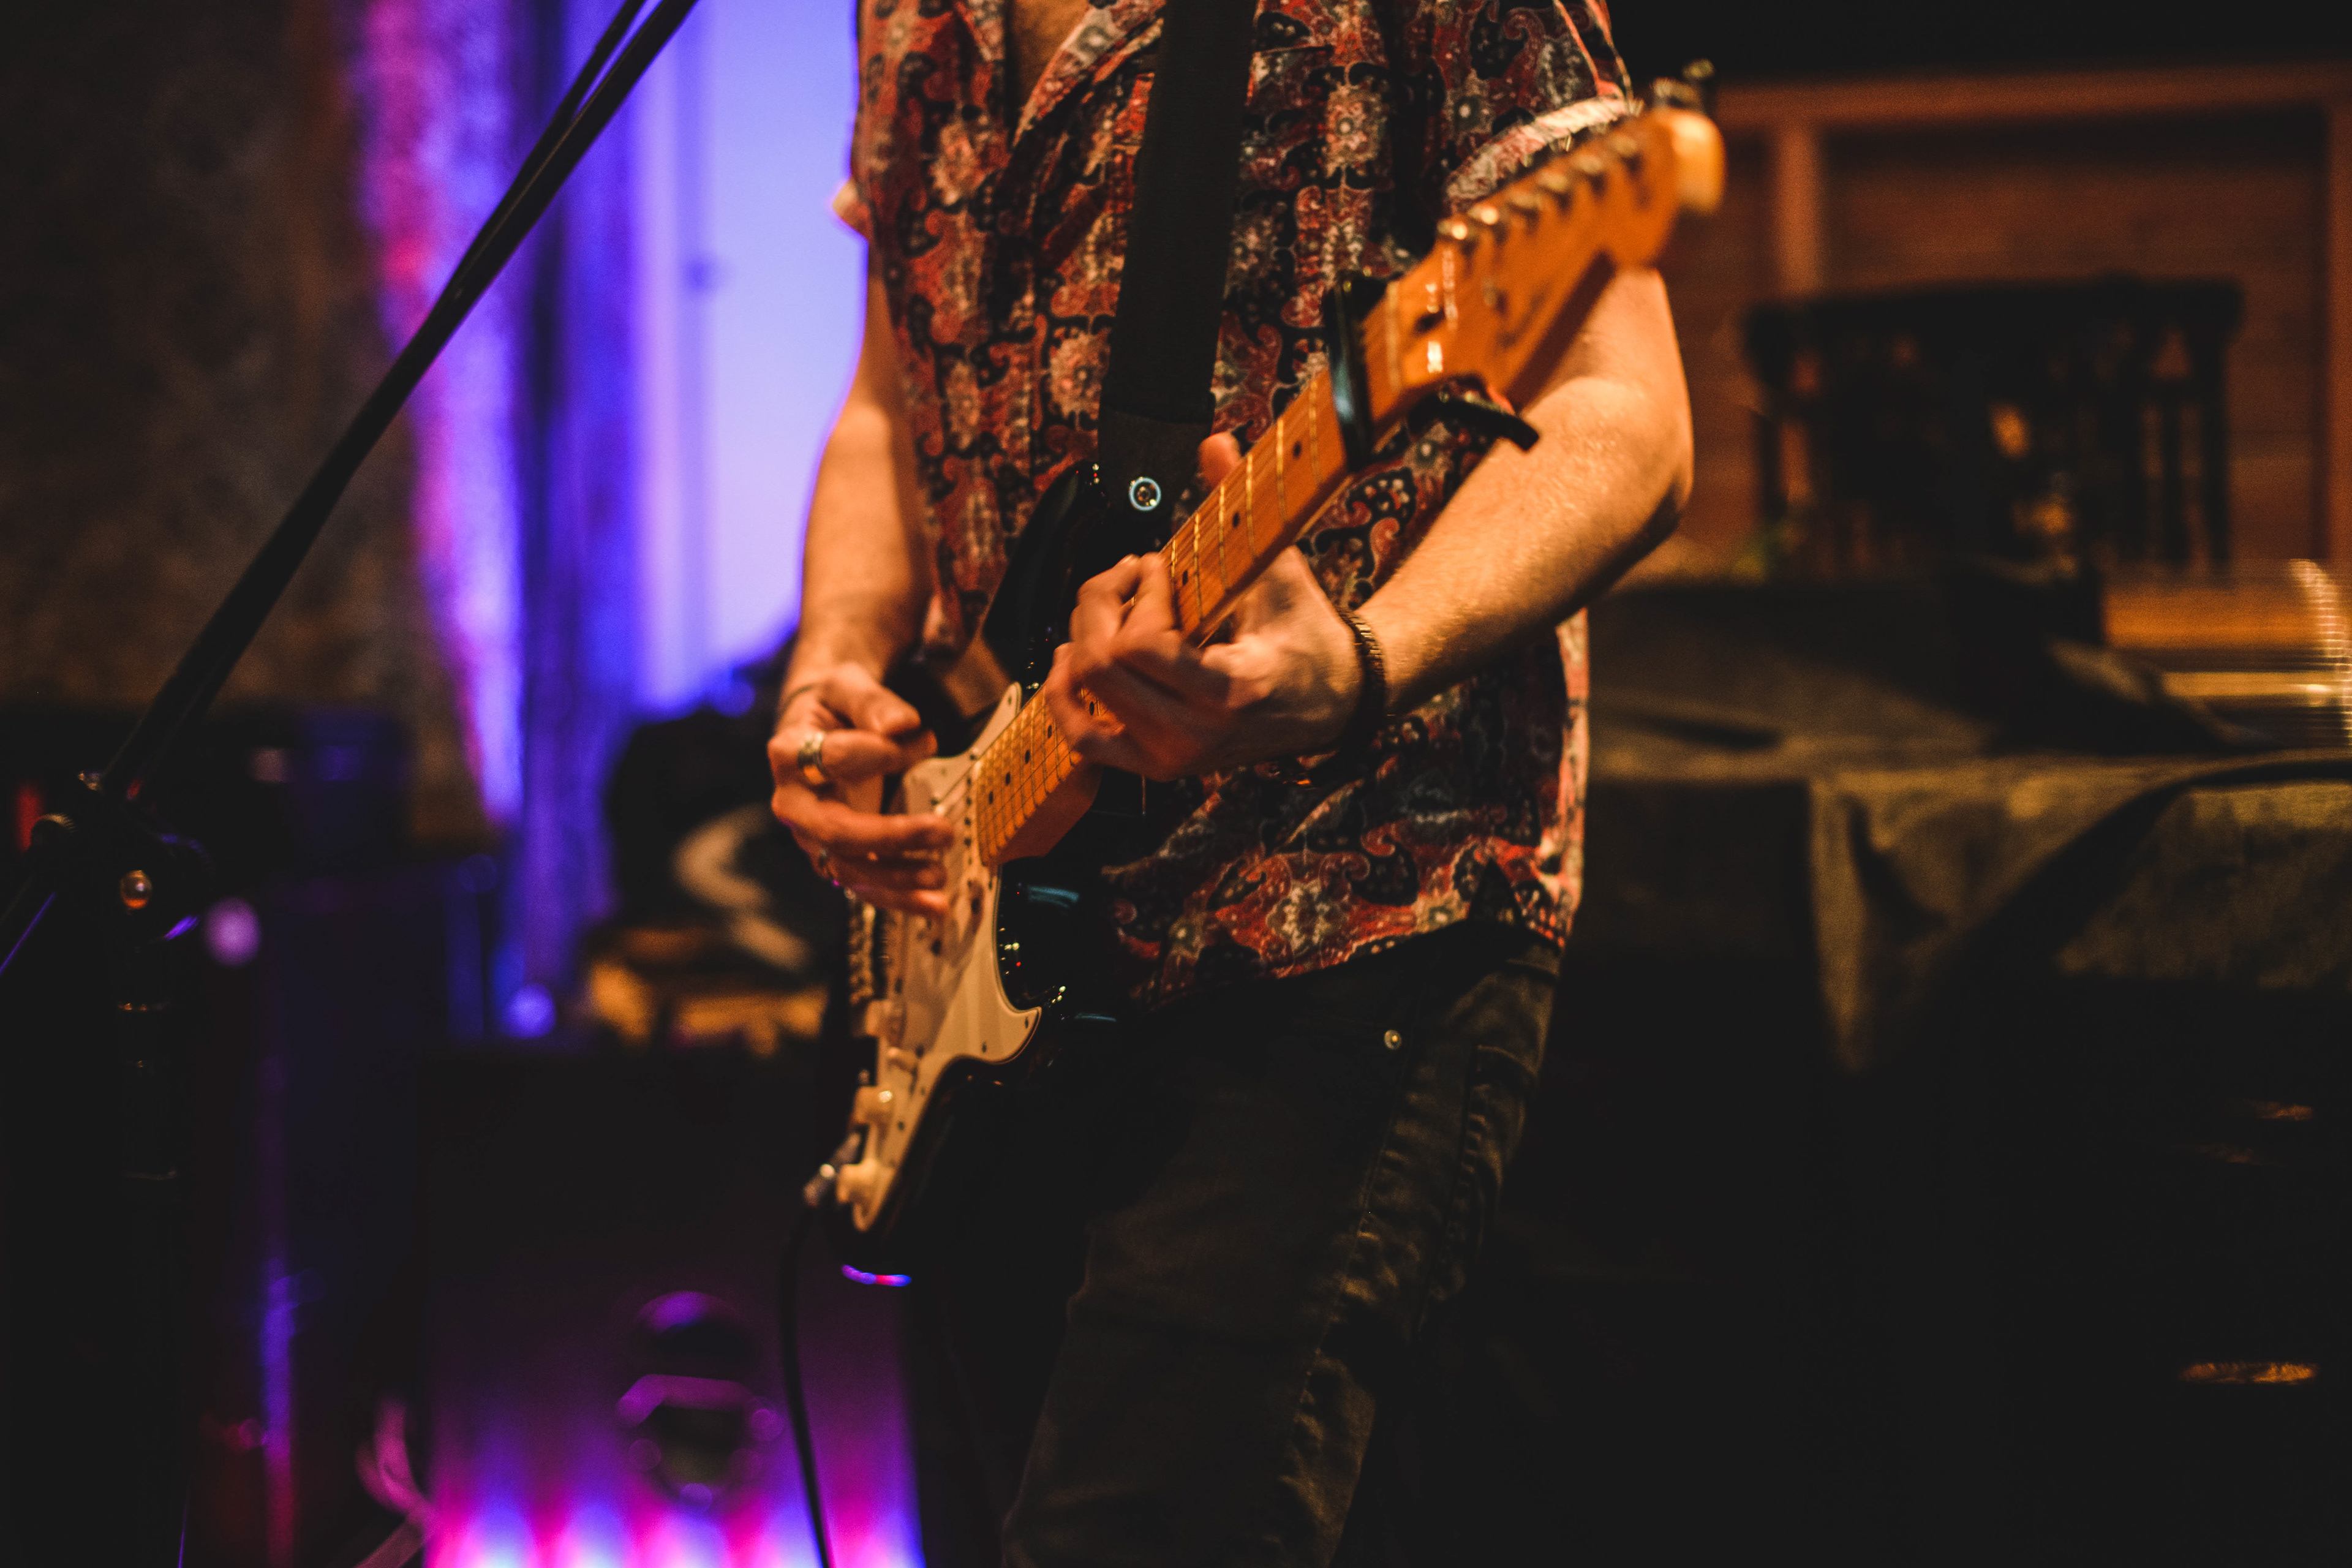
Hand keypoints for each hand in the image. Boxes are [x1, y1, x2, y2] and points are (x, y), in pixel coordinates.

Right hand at [768, 664, 951, 916]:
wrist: (821, 728)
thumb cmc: (835, 705)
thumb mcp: (847, 686)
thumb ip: (872, 702)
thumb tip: (903, 725)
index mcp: (790, 754)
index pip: (833, 760)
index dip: (881, 754)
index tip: (926, 740)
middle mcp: (794, 803)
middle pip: (836, 831)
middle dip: (892, 837)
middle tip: (943, 831)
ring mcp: (813, 836)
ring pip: (849, 869)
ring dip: (898, 879)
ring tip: (940, 876)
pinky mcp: (836, 855)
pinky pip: (864, 885)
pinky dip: (899, 898)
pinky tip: (934, 906)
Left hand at [1041, 434, 1361, 780]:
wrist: (1333, 702)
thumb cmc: (1308, 635)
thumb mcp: (1281, 570)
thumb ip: (1244, 509)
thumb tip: (1215, 442)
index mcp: (1231, 691)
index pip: (1143, 645)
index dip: (1140, 592)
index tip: (1162, 568)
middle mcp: (1195, 735)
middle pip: (1099, 663)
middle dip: (1103, 601)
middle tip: (1132, 574)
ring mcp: (1171, 757)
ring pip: (1082, 690)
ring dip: (1085, 635)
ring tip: (1116, 607)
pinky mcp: (1155, 766)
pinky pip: (1081, 738)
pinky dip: (1064, 694)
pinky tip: (1072, 655)